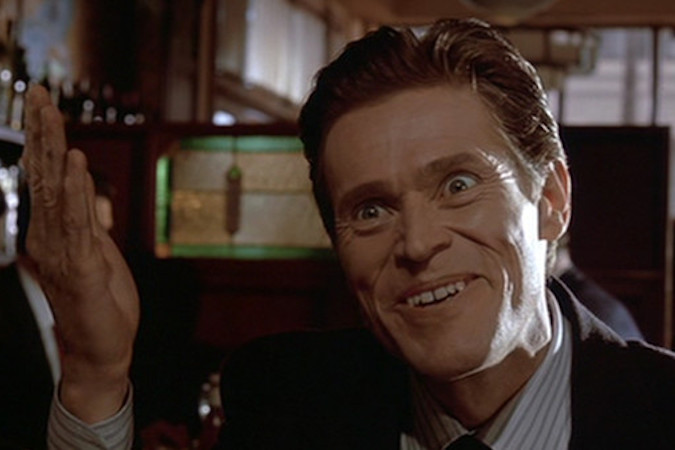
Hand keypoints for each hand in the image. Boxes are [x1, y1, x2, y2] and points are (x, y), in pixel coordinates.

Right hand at [22, 85, 139, 421]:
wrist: (101, 349)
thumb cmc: (100, 301)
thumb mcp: (97, 252)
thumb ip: (87, 221)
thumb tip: (83, 190)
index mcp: (54, 231)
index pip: (46, 177)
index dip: (44, 140)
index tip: (42, 104)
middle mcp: (49, 236)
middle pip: (44, 176)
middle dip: (42, 133)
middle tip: (39, 93)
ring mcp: (60, 252)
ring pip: (55, 193)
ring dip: (55, 152)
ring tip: (52, 116)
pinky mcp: (79, 268)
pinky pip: (78, 224)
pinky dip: (77, 192)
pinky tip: (76, 165)